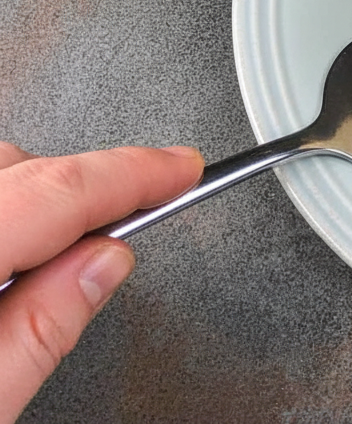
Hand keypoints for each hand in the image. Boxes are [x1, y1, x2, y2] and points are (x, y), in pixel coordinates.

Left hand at [0, 142, 202, 422]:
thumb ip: (39, 333)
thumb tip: (105, 263)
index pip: (59, 191)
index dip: (134, 174)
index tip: (185, 169)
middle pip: (19, 168)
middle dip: (80, 189)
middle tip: (125, 229)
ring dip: (34, 197)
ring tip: (56, 253)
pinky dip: (7, 211)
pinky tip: (12, 257)